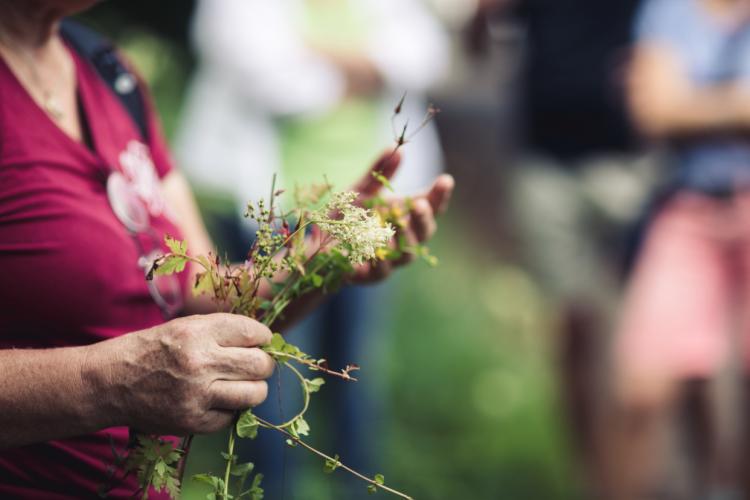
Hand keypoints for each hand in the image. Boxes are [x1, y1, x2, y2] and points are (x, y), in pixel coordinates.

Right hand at [85, 313, 274, 435]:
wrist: (110, 382)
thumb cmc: (152, 349)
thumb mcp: (184, 326)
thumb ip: (222, 332)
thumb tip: (263, 342)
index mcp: (198, 332)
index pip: (253, 332)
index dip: (263, 338)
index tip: (261, 342)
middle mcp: (200, 362)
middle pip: (260, 365)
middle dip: (264, 365)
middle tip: (256, 366)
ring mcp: (197, 395)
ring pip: (255, 394)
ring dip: (254, 389)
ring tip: (240, 385)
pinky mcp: (193, 421)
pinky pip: (232, 417)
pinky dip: (229, 410)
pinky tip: (216, 401)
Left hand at [349, 150, 453, 281]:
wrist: (317, 247)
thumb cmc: (344, 217)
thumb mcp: (361, 190)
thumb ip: (380, 172)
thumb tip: (398, 149)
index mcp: (405, 217)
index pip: (431, 207)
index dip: (440, 196)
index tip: (445, 180)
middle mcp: (402, 239)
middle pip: (425, 232)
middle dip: (425, 218)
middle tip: (419, 204)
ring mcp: (389, 259)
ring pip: (408, 253)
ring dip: (405, 237)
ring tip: (399, 222)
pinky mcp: (371, 275)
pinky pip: (381, 270)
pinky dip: (382, 258)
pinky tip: (377, 245)